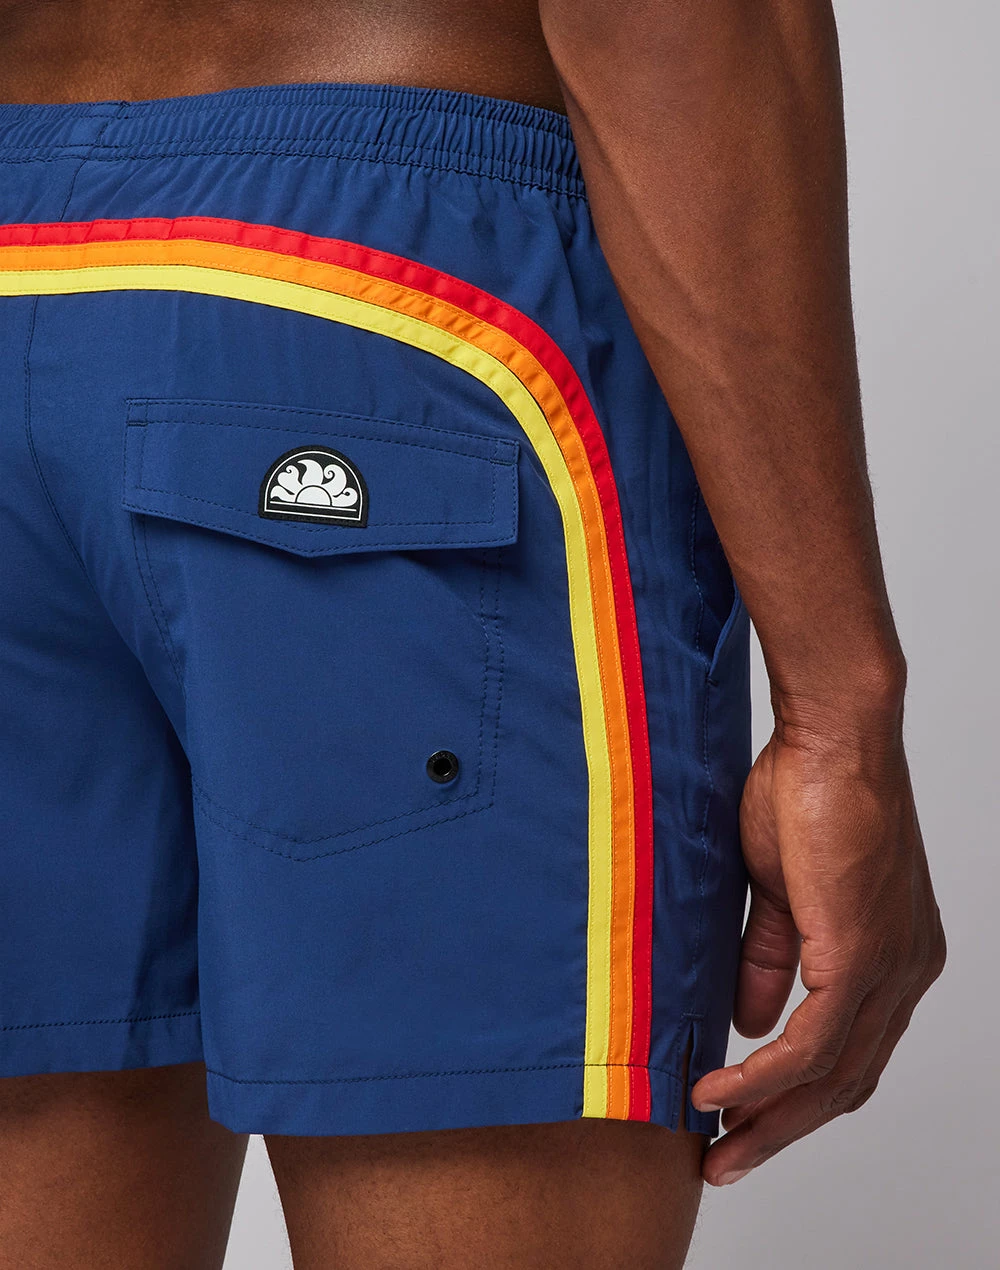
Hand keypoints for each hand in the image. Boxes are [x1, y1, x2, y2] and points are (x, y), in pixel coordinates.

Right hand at [690, 711, 945, 1185]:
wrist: (834, 737)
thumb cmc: (806, 794)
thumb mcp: (780, 894)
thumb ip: (771, 960)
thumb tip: (749, 1027)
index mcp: (895, 959)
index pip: (851, 1056)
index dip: (797, 1101)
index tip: (742, 1124)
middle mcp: (907, 973)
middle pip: (847, 1083)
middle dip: (781, 1132)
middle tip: (725, 1161)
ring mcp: (892, 968)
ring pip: (834, 1076)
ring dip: (770, 1119)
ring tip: (716, 1143)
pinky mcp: (863, 954)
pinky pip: (813, 1043)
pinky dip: (764, 1078)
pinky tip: (722, 1092)